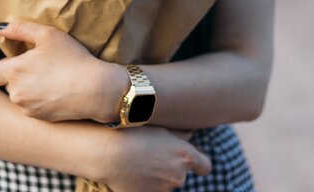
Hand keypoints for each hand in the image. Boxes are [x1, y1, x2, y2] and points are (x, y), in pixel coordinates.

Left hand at [0, 19, 128, 121]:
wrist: (96, 89)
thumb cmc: (73, 58)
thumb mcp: (48, 35)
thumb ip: (20, 29)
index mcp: (15, 71)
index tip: (13, 62)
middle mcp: (16, 93)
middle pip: (5, 84)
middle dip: (16, 77)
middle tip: (38, 68)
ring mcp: (27, 108)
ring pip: (19, 96)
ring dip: (27, 89)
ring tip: (50, 79)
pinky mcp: (40, 118)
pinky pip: (31, 108)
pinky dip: (39, 100)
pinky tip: (56, 91)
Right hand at [96, 126, 210, 191]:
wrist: (108, 153)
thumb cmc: (134, 133)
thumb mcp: (161, 127)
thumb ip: (181, 134)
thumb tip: (190, 136)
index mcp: (186, 157)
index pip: (205, 166)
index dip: (199, 163)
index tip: (191, 159)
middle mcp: (179, 176)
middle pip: (181, 173)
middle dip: (171, 166)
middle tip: (152, 153)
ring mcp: (164, 189)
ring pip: (165, 182)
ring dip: (157, 174)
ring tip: (139, 160)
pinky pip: (150, 189)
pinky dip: (144, 182)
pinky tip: (132, 171)